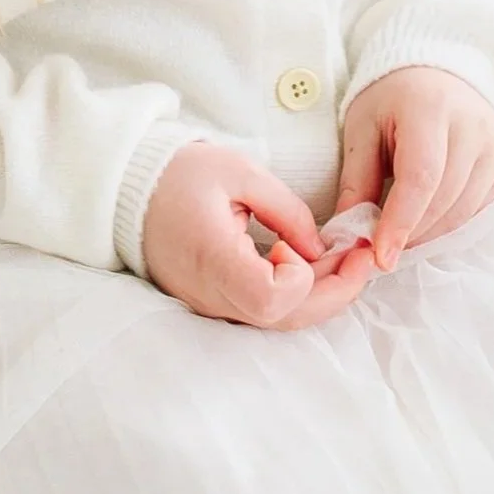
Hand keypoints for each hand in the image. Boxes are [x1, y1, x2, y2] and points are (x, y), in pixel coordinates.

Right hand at [141, 140, 380, 329]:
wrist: (128, 191)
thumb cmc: (181, 175)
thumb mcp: (239, 172)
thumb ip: (286, 210)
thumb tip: (321, 247)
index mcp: (213, 259)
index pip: (270, 301)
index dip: (299, 279)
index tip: (293, 244)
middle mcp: (212, 294)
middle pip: (286, 320)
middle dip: (337, 290)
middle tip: (364, 254)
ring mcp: (211, 304)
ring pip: (279, 320)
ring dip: (323, 292)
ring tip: (350, 254)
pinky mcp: (215, 301)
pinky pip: (264, 311)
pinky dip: (299, 292)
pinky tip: (318, 263)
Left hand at [333, 66, 493, 269]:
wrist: (435, 74)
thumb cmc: (392, 100)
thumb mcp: (362, 128)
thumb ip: (356, 181)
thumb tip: (349, 236)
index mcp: (430, 108)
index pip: (421, 178)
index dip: (400, 222)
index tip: (381, 257)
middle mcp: (473, 126)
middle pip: (443, 200)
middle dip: (410, 233)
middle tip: (381, 247)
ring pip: (463, 212)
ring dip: (429, 233)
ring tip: (401, 233)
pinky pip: (479, 210)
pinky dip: (451, 223)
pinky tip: (428, 216)